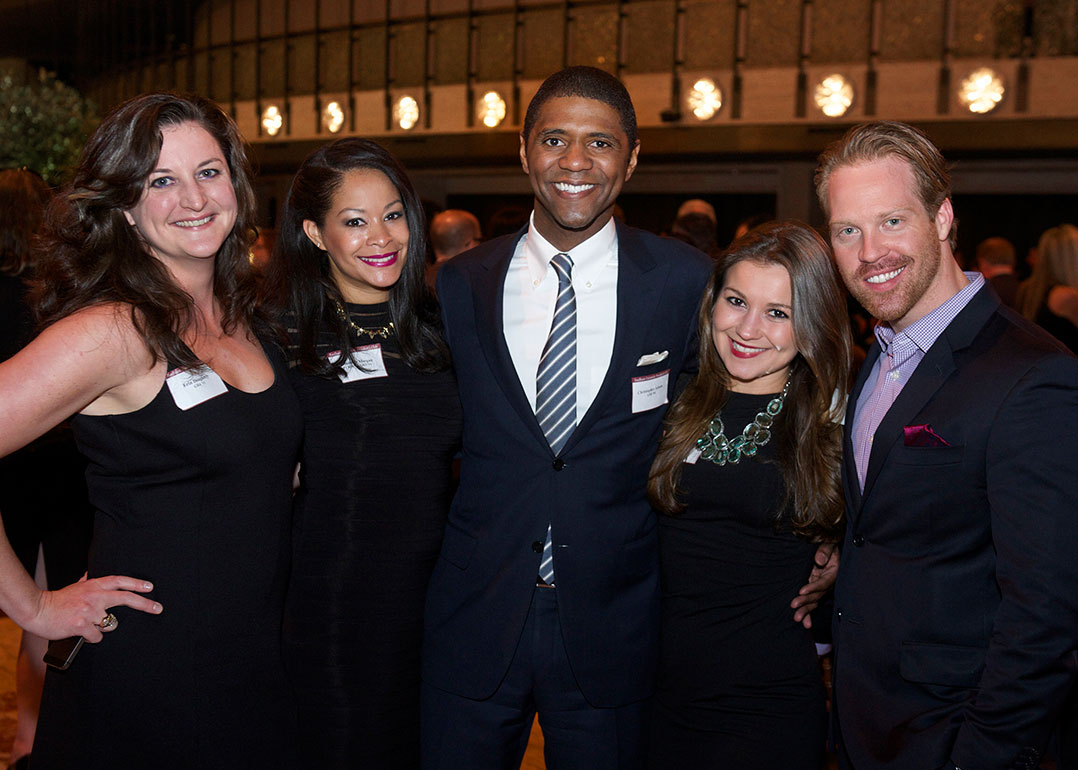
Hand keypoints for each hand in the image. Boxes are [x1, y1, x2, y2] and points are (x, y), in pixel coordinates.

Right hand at [27, 573, 161, 641]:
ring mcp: (89, 611)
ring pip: (110, 624)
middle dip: (145, 604)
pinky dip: (91, 638)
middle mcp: (95, 596)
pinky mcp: (82, 625)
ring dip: (102, 628)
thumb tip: (89, 575)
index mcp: (93, 586)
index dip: (136, 583)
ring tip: (87, 624)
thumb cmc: (56, 601)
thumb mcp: (75, 587)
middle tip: (158, 608)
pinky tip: (81, 633)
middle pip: (126, 598)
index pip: (120, 581)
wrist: (37, 611)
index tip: (150, 587)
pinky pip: (97, 637)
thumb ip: (85, 583)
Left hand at [791, 542, 838, 628]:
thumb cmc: (828, 544)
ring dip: (805, 611)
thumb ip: (825, 550)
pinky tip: (803, 623)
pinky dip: (808, 613)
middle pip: (817, 595)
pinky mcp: (815, 590)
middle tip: (794, 605)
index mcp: (833, 573)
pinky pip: (812, 603)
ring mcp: (821, 588)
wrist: (829, 548)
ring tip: (796, 618)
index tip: (801, 591)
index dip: (813, 587)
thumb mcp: (829, 543)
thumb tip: (819, 560)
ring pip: (814, 602)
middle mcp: (828, 583)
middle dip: (806, 601)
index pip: (823, 583)